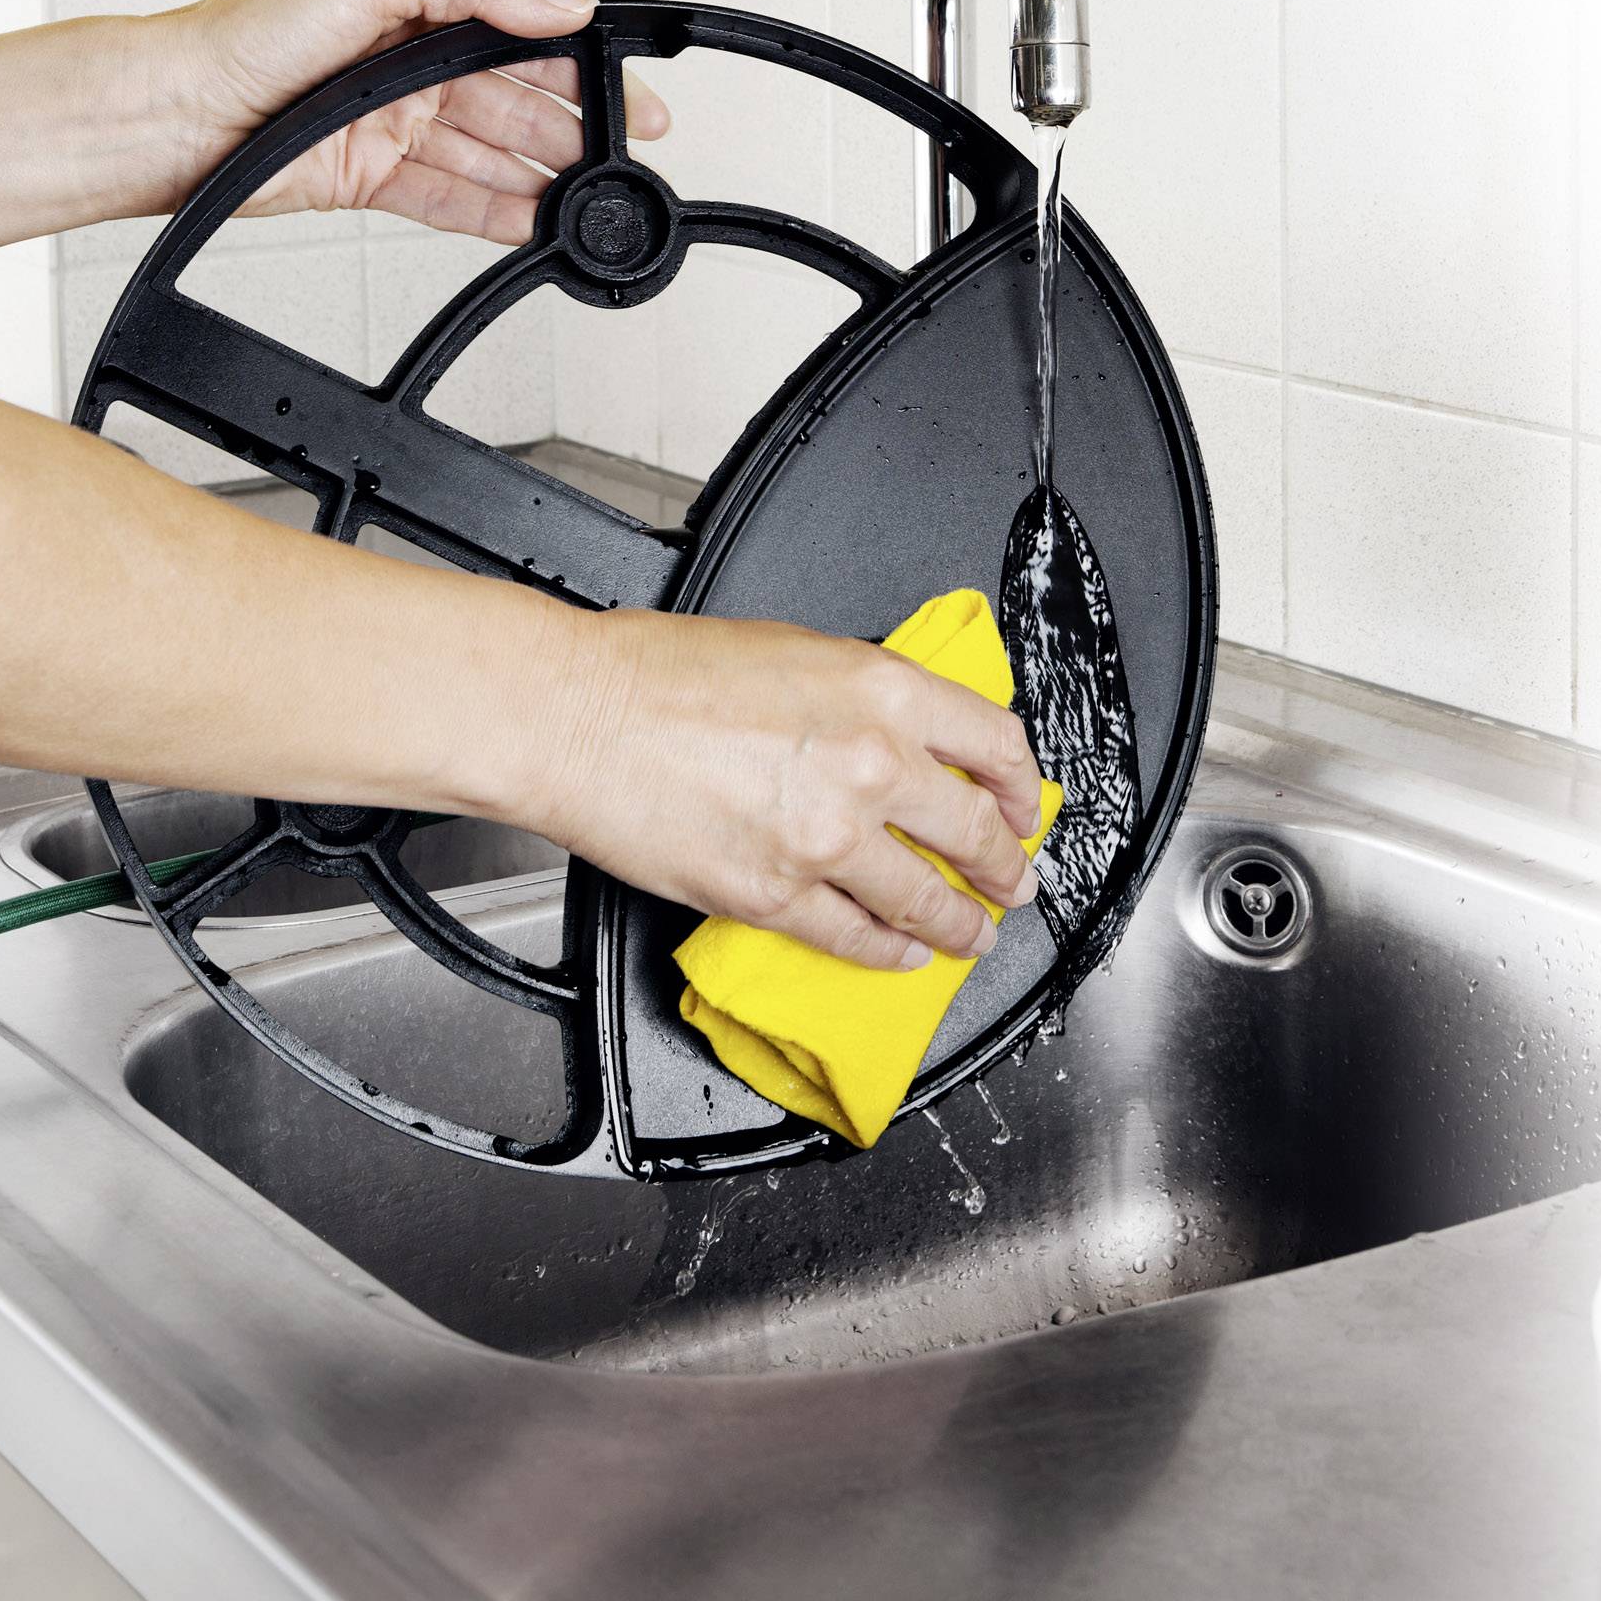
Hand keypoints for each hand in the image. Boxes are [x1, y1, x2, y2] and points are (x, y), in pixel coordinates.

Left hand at [142, 0, 669, 241]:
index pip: (525, 37)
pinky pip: (451, 200)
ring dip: (544, 178)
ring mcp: (395, 125)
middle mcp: (413, 67)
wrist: (177, 113)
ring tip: (593, 202)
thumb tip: (558, 2)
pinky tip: (536, 226)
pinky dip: (496, 215)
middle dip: (578, 130)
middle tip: (629, 157)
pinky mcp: (372, 179)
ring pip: (492, 157)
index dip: (584, 64)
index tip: (631, 94)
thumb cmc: (251, 31)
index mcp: (421, 9)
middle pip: (519, 102)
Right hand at [531, 608, 1043, 966]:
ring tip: (969, 933)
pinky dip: (888, 951)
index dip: (1020, 786)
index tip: (1022, 805)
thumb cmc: (658, 672)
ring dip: (959, 924)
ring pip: (925, 899)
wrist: (577, 716)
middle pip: (974, 831)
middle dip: (1003, 866)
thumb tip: (899, 735)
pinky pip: (856, 937)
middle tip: (1010, 880)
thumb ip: (861, 696)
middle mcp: (870, 763)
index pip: (993, 744)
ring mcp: (827, 838)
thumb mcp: (793, 648)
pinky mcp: (777, 896)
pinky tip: (899, 951)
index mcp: (881, 688)